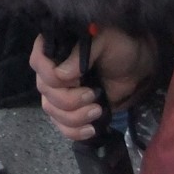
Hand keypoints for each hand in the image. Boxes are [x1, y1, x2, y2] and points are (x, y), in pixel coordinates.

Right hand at [30, 31, 155, 142]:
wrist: (136, 69)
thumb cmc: (120, 48)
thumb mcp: (105, 41)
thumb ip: (81, 54)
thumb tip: (61, 75)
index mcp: (56, 48)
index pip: (38, 62)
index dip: (51, 75)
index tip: (76, 79)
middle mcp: (51, 70)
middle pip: (45, 91)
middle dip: (69, 99)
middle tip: (93, 95)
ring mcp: (59, 92)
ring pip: (52, 110)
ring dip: (74, 116)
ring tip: (97, 111)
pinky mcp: (71, 110)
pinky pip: (61, 126)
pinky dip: (74, 131)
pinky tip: (91, 129)